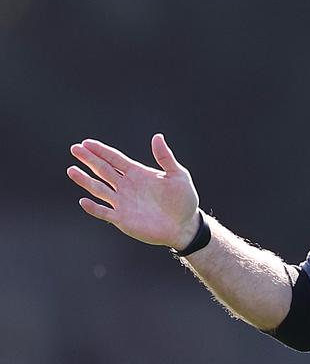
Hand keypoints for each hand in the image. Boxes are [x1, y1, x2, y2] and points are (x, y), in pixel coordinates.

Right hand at [67, 134, 200, 248]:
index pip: (114, 159)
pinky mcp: (123, 219)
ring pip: (99, 189)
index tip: (87, 143)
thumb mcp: (178, 176)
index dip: (101, 151)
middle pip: (103, 170)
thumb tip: (157, 136)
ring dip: (85, 180)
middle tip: (75, 149)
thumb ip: (165, 158)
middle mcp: (126, 186)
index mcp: (137, 173)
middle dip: (89, 159)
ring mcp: (123, 203)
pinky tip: (83, 201)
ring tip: (71, 170)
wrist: (185, 226)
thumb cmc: (184, 200)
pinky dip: (94, 208)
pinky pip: (104, 213)